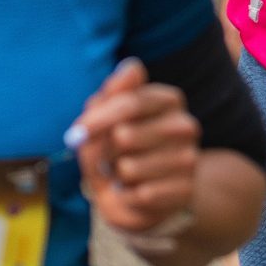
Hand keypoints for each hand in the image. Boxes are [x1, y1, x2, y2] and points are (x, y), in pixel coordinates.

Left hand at [72, 60, 198, 239]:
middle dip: (105, 152)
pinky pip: (140, 195)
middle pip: (124, 136)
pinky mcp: (186, 189)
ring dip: (116, 177)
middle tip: (108, 159)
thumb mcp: (104, 122)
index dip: (97, 119)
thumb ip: (111, 95)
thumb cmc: (118, 151)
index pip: (129, 102)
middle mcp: (185, 124)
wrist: (143, 197)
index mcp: (167, 99)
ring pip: (129, 168)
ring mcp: (189, 157)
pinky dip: (128, 197)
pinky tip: (135, 194)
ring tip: (124, 176)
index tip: (75, 134)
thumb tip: (130, 67)